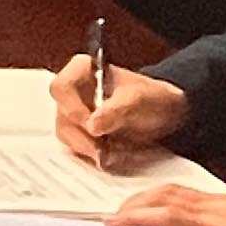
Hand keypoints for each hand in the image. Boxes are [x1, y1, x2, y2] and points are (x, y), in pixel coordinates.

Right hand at [53, 57, 187, 166]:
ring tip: (112, 152)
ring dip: (88, 147)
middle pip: (62, 115)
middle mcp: (74, 92)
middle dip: (82, 134)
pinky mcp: (80, 133)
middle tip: (101, 148)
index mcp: (83, 70)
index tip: (90, 124)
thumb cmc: (151, 97)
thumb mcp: (139, 98)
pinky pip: (76, 147)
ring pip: (66, 134)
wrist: (163, 115)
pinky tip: (111, 154)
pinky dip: (92, 155)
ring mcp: (74, 113)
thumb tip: (92, 125)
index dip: (72, 107)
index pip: (62, 87)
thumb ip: (116, 109)